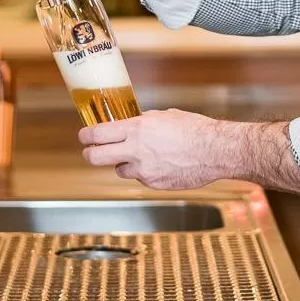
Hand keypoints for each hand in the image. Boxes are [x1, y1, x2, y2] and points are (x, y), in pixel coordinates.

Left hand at [79, 109, 227, 190]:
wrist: (216, 151)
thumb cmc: (194, 129)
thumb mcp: (165, 116)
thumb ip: (144, 122)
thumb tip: (132, 123)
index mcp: (136, 129)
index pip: (97, 134)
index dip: (85, 135)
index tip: (84, 136)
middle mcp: (135, 150)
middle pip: (95, 157)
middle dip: (90, 154)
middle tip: (92, 151)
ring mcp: (143, 170)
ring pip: (118, 170)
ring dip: (124, 164)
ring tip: (142, 156)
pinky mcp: (153, 184)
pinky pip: (140, 178)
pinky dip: (145, 173)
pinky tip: (162, 164)